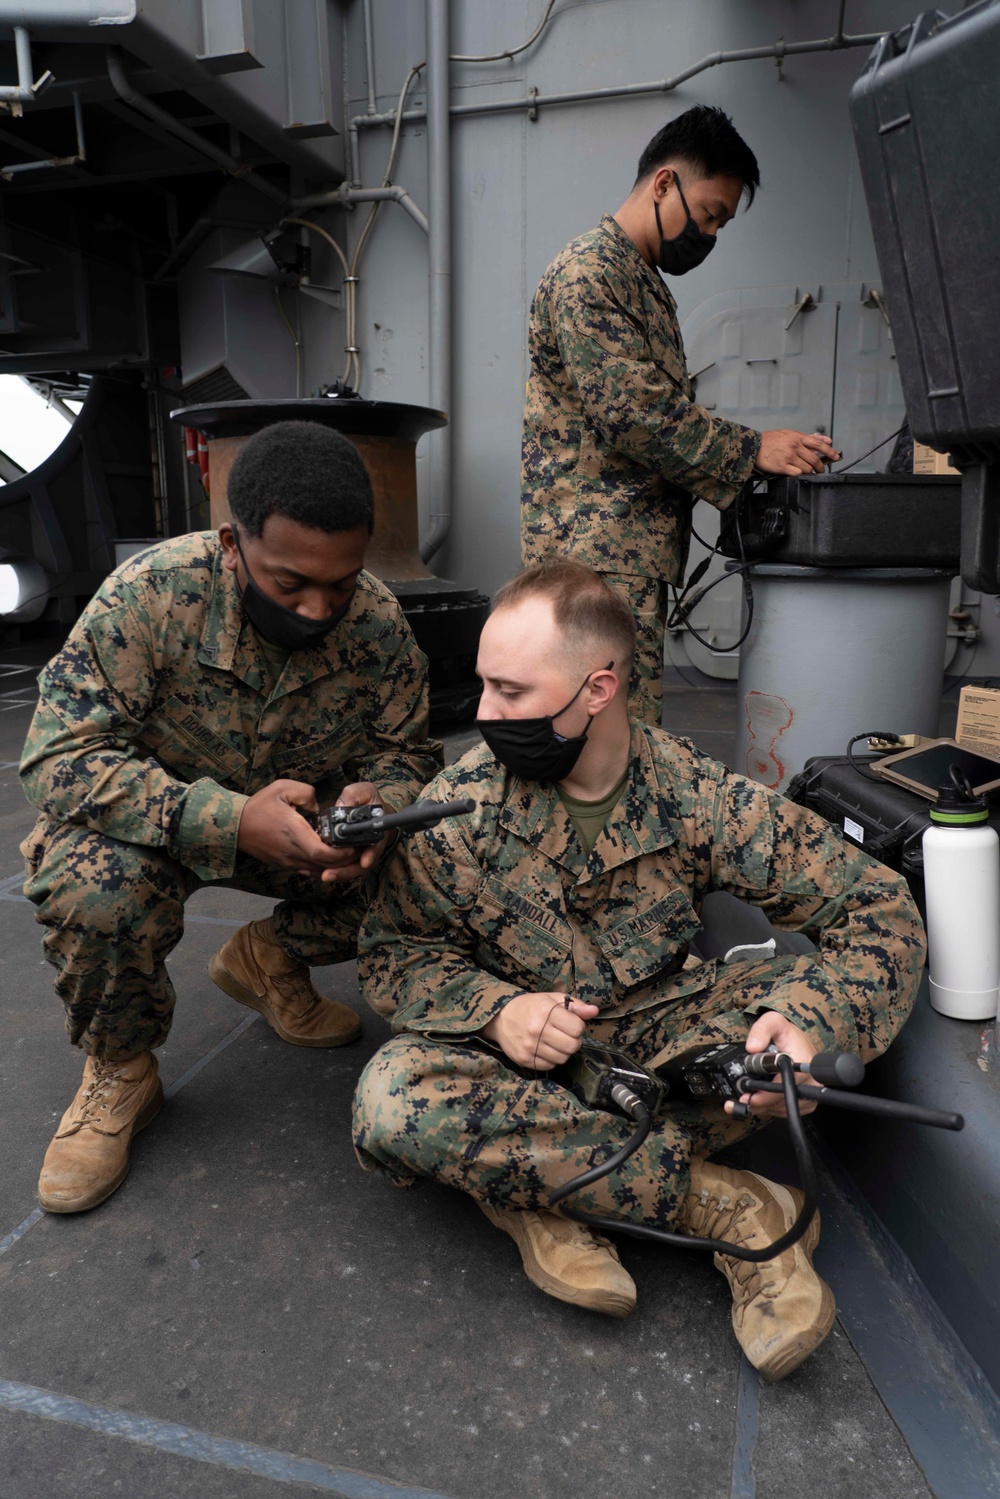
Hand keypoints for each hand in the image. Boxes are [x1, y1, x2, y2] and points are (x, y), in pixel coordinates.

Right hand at [236, 779, 351, 876]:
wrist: (235, 825)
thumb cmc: (259, 806)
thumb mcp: (283, 788)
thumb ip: (307, 794)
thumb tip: (319, 808)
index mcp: (294, 832)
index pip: (322, 852)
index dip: (340, 853)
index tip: (351, 844)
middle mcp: (292, 851)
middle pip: (324, 865)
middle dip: (343, 859)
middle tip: (356, 847)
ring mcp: (287, 861)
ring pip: (317, 869)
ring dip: (333, 864)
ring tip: (345, 851)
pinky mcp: (283, 864)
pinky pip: (307, 869)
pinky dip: (320, 865)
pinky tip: (327, 855)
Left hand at [317, 781, 393, 882]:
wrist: (373, 811)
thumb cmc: (369, 801)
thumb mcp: (364, 792)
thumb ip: (353, 796)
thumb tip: (341, 805)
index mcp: (376, 831)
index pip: (376, 846)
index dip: (371, 855)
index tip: (364, 862)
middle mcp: (371, 846)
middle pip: (362, 865)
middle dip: (346, 872)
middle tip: (328, 875)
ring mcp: (361, 854)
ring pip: (351, 870)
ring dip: (337, 875)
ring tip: (320, 876)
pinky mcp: (351, 857)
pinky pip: (343, 868)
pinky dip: (331, 872)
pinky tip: (314, 872)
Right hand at [480, 993, 599, 1069]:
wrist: (500, 1018)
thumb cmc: (529, 1007)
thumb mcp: (551, 999)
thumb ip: (575, 1006)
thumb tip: (594, 1011)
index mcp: (546, 1011)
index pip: (577, 1028)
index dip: (578, 1027)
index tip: (571, 1024)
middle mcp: (537, 1029)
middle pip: (572, 1046)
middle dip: (574, 1041)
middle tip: (566, 1035)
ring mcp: (530, 1046)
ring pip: (562, 1058)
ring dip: (563, 1051)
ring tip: (556, 1042)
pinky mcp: (524, 1059)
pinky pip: (549, 1066)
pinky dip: (552, 1059)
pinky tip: (546, 1049)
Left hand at [723, 1011, 819, 1119]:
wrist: (802, 1045)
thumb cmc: (789, 1036)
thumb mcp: (774, 1022)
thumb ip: (761, 1029)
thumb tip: (752, 1047)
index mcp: (803, 1066)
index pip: (781, 1088)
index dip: (761, 1094)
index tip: (745, 1096)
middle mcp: (810, 1084)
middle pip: (778, 1102)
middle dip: (756, 1103)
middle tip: (738, 1100)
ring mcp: (809, 1096)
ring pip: (779, 1109)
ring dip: (760, 1107)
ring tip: (744, 1099)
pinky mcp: (806, 1104)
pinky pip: (783, 1111)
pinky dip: (769, 1108)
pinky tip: (758, 1099)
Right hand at [756, 430, 840, 475]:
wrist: (754, 446)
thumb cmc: (770, 440)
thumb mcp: (789, 434)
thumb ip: (807, 437)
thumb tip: (825, 439)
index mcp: (797, 437)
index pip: (818, 444)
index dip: (830, 451)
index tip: (836, 456)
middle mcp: (794, 446)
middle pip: (814, 459)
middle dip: (821, 466)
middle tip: (821, 469)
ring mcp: (789, 457)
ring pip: (807, 468)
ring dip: (810, 471)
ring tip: (808, 472)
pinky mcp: (782, 467)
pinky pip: (797, 473)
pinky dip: (800, 474)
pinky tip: (797, 473)